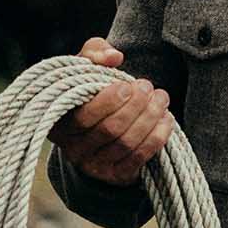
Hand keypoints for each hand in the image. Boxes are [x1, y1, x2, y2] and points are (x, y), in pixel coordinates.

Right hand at [48, 37, 174, 185]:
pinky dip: (157, 137)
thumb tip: (114, 56)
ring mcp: (94, 166)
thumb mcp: (85, 67)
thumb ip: (95, 52)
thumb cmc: (90, 91)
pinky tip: (166, 119)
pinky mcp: (115, 175)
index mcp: (60, 123)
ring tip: (161, 99)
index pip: (84, 116)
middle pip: (110, 130)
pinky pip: (139, 158)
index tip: (126, 85)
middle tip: (148, 87)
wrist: (97, 128)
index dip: (109, 101)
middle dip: (136, 106)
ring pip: (126, 143)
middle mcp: (73, 149)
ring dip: (150, 119)